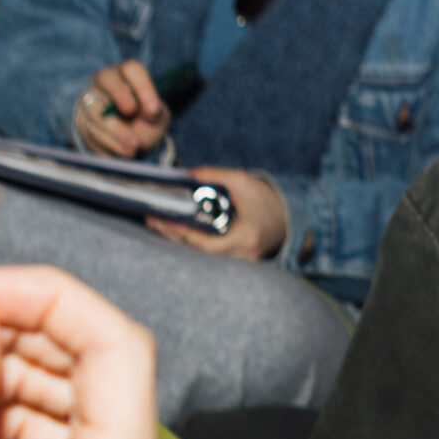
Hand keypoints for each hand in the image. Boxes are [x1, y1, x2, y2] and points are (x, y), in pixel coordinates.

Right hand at [74, 60, 168, 158]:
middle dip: (119, 94)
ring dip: (117, 131)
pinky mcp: (83, 122)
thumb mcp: (158, 118)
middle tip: (131, 113)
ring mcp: (91, 100)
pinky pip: (91, 132)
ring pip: (95, 109)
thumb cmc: (146, 122)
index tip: (153, 110)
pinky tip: (125, 152)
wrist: (132, 142)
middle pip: (105, 78)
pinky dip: (110, 145)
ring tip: (135, 146)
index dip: (143, 86)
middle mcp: (105, 82)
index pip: (132, 69)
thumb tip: (150, 112)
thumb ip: (156, 113)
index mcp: (128, 76)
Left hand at [150, 168, 286, 258]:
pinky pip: (208, 255)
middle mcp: (242, 256)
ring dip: (179, 240)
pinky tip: (175, 231)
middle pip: (198, 253)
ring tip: (158, 225)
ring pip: (202, 257)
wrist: (288, 217)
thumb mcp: (243, 180)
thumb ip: (215, 175)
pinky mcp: (235, 261)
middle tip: (151, 221)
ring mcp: (239, 262)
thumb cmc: (266, 200)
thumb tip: (187, 175)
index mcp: (245, 238)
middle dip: (173, 236)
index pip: (205, 242)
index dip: (180, 232)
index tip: (159, 219)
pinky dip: (191, 243)